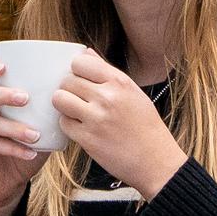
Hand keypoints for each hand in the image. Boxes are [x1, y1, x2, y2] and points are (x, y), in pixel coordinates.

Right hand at [0, 57, 47, 215]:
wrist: (8, 181)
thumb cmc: (26, 146)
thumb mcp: (40, 125)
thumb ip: (51, 109)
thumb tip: (79, 90)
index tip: (4, 66)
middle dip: (3, 94)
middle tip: (26, 97)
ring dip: (13, 126)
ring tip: (34, 134)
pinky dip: (14, 149)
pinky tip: (31, 153)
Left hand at [50, 52, 187, 196]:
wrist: (157, 162)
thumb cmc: (147, 127)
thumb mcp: (133, 92)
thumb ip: (107, 72)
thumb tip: (86, 53)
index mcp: (120, 82)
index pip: (80, 62)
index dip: (76, 70)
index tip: (81, 79)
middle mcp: (107, 97)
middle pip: (67, 81)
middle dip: (69, 89)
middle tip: (79, 99)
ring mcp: (96, 119)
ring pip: (60, 99)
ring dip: (64, 105)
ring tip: (76, 112)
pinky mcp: (88, 139)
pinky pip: (63, 123)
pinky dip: (69, 125)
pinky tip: (82, 128)